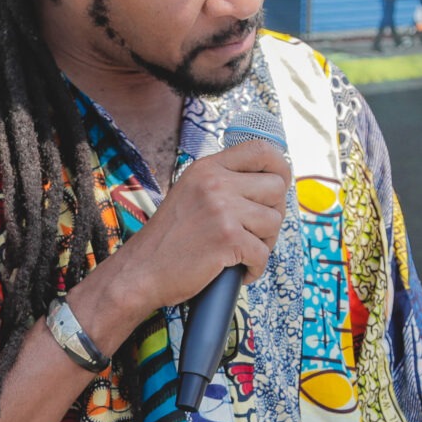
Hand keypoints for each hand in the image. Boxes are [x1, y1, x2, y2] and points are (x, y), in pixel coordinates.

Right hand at [88, 140, 292, 333]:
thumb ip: (224, 182)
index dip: (280, 167)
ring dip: (264, 243)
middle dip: (274, 213)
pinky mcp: (227, 238)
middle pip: (276, 187)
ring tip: (243, 252)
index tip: (280, 185)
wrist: (141, 271)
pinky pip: (263, 253)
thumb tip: (273, 183)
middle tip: (256, 232)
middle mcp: (215, 182)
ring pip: (274, 222)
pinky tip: (238, 271)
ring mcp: (222, 209)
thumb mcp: (192, 193)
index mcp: (208, 168)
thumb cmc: (170, 239)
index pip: (261, 150)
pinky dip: (255, 268)